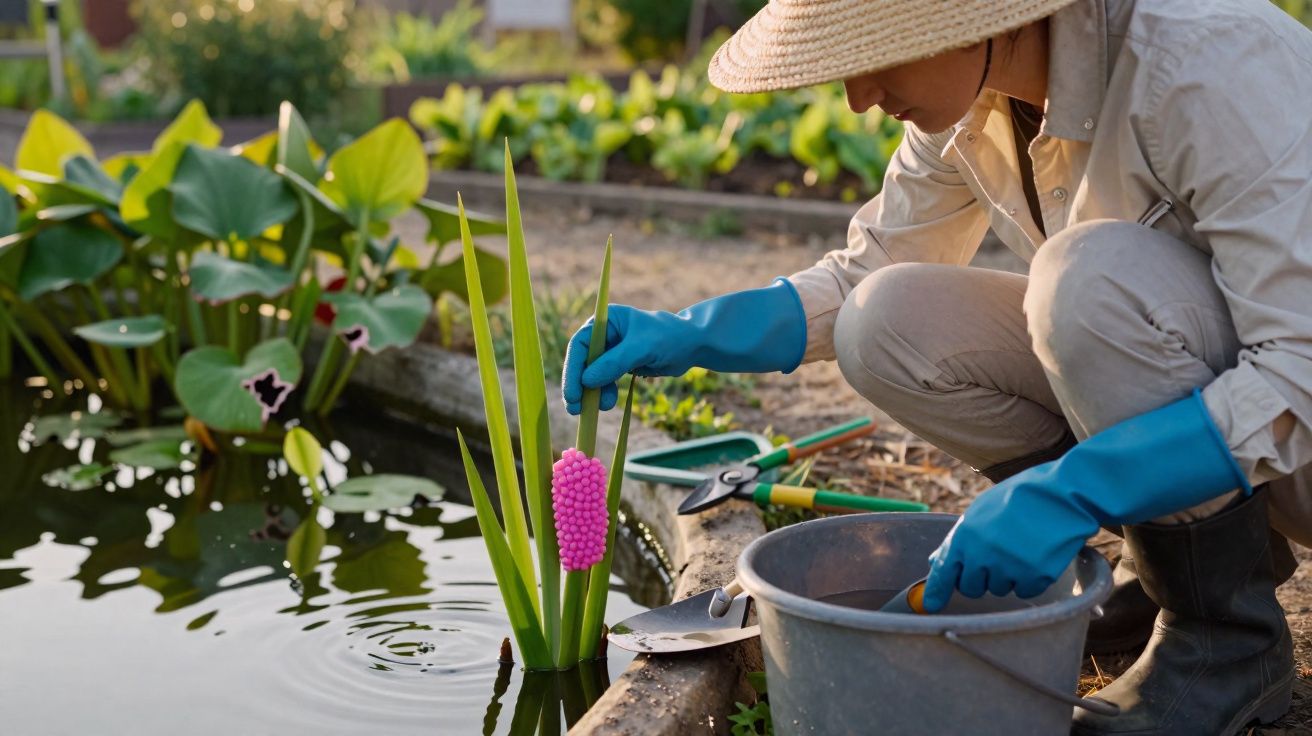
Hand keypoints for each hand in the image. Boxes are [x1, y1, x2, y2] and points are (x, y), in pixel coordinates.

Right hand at [560, 279, 806, 414]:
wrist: (692, 345)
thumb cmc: (669, 337)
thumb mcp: (641, 348)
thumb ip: (614, 363)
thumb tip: (587, 380)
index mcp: (606, 321)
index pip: (580, 345)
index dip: (573, 369)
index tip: (573, 393)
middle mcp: (604, 335)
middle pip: (582, 362)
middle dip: (579, 385)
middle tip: (575, 409)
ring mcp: (610, 351)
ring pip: (591, 375)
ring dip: (592, 393)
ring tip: (599, 408)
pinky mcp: (619, 365)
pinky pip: (603, 382)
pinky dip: (603, 393)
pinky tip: (607, 404)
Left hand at [922, 390, 1250, 611]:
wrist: (1088, 481)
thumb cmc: (1048, 486)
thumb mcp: (1007, 498)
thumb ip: (979, 525)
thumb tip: (948, 556)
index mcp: (975, 518)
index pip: (944, 562)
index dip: (938, 582)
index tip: (931, 596)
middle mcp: (985, 537)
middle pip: (969, 580)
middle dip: (980, 576)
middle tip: (1001, 560)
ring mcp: (1011, 553)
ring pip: (998, 587)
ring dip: (1009, 577)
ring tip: (1030, 548)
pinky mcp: (1040, 565)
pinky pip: (1028, 589)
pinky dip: (1036, 579)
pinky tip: (1047, 553)